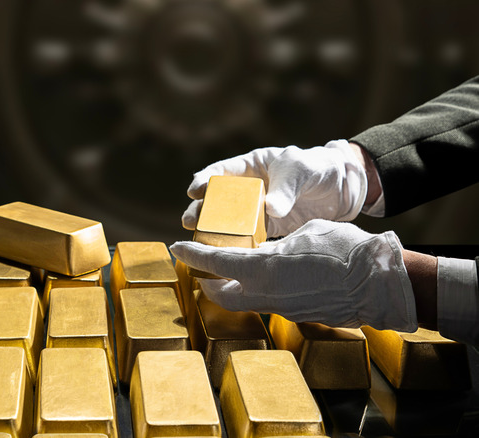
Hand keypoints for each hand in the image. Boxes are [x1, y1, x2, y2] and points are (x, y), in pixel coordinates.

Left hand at [170, 219, 417, 330]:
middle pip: (221, 295)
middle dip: (207, 282)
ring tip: (231, 273)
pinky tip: (267, 279)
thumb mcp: (303, 234)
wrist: (380, 282)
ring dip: (234, 289)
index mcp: (263, 269)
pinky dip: (259, 292)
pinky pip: (269, 304)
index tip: (178, 248)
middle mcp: (266, 294)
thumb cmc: (344, 249)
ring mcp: (283, 309)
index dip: (193, 256)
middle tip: (200, 269)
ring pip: (246, 302)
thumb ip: (276, 245)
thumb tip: (267, 251)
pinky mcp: (298, 315)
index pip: (215, 264)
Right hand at [181, 139, 367, 236]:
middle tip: (190, 221)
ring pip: (227, 221)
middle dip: (200, 210)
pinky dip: (236, 245)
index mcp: (251, 167)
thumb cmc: (318, 167)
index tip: (194, 191)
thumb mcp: (301, 171)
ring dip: (212, 231)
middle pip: (216, 200)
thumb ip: (286, 189)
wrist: (344, 188)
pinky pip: (247, 237)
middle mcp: (248, 189)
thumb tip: (270, 209)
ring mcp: (256, 210)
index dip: (204, 180)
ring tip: (200, 241)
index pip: (220, 172)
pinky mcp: (267, 229)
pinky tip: (226, 255)